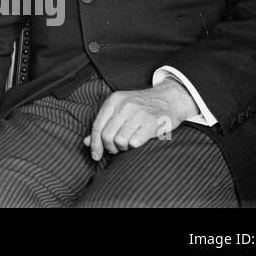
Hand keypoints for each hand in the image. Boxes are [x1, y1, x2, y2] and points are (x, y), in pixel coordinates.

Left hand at [84, 80, 198, 160]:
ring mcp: (139, 113)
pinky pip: (135, 142)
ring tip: (129, 143)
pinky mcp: (152, 122)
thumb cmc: (141, 107)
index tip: (95, 155)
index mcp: (113, 100)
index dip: (94, 144)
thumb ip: (103, 125)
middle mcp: (124, 105)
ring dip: (123, 148)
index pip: (97, 126)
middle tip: (116, 149)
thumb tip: (87, 142)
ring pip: (120, 141)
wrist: (169, 99)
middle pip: (107, 136)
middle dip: (110, 148)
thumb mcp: (120, 110)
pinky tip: (139, 141)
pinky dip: (135, 146)